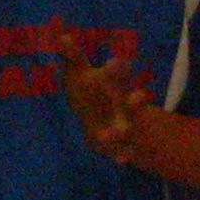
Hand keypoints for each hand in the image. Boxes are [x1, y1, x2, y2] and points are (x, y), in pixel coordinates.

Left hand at [57, 30, 155, 166]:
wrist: (111, 121)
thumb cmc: (90, 92)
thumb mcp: (80, 74)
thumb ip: (73, 58)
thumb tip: (62, 37)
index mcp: (115, 84)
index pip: (118, 74)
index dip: (118, 69)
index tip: (116, 62)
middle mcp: (126, 103)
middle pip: (133, 101)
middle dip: (134, 99)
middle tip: (137, 96)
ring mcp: (128, 123)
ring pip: (129, 126)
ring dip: (121, 130)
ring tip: (111, 134)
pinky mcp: (125, 143)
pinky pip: (126, 150)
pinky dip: (124, 156)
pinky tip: (122, 162)